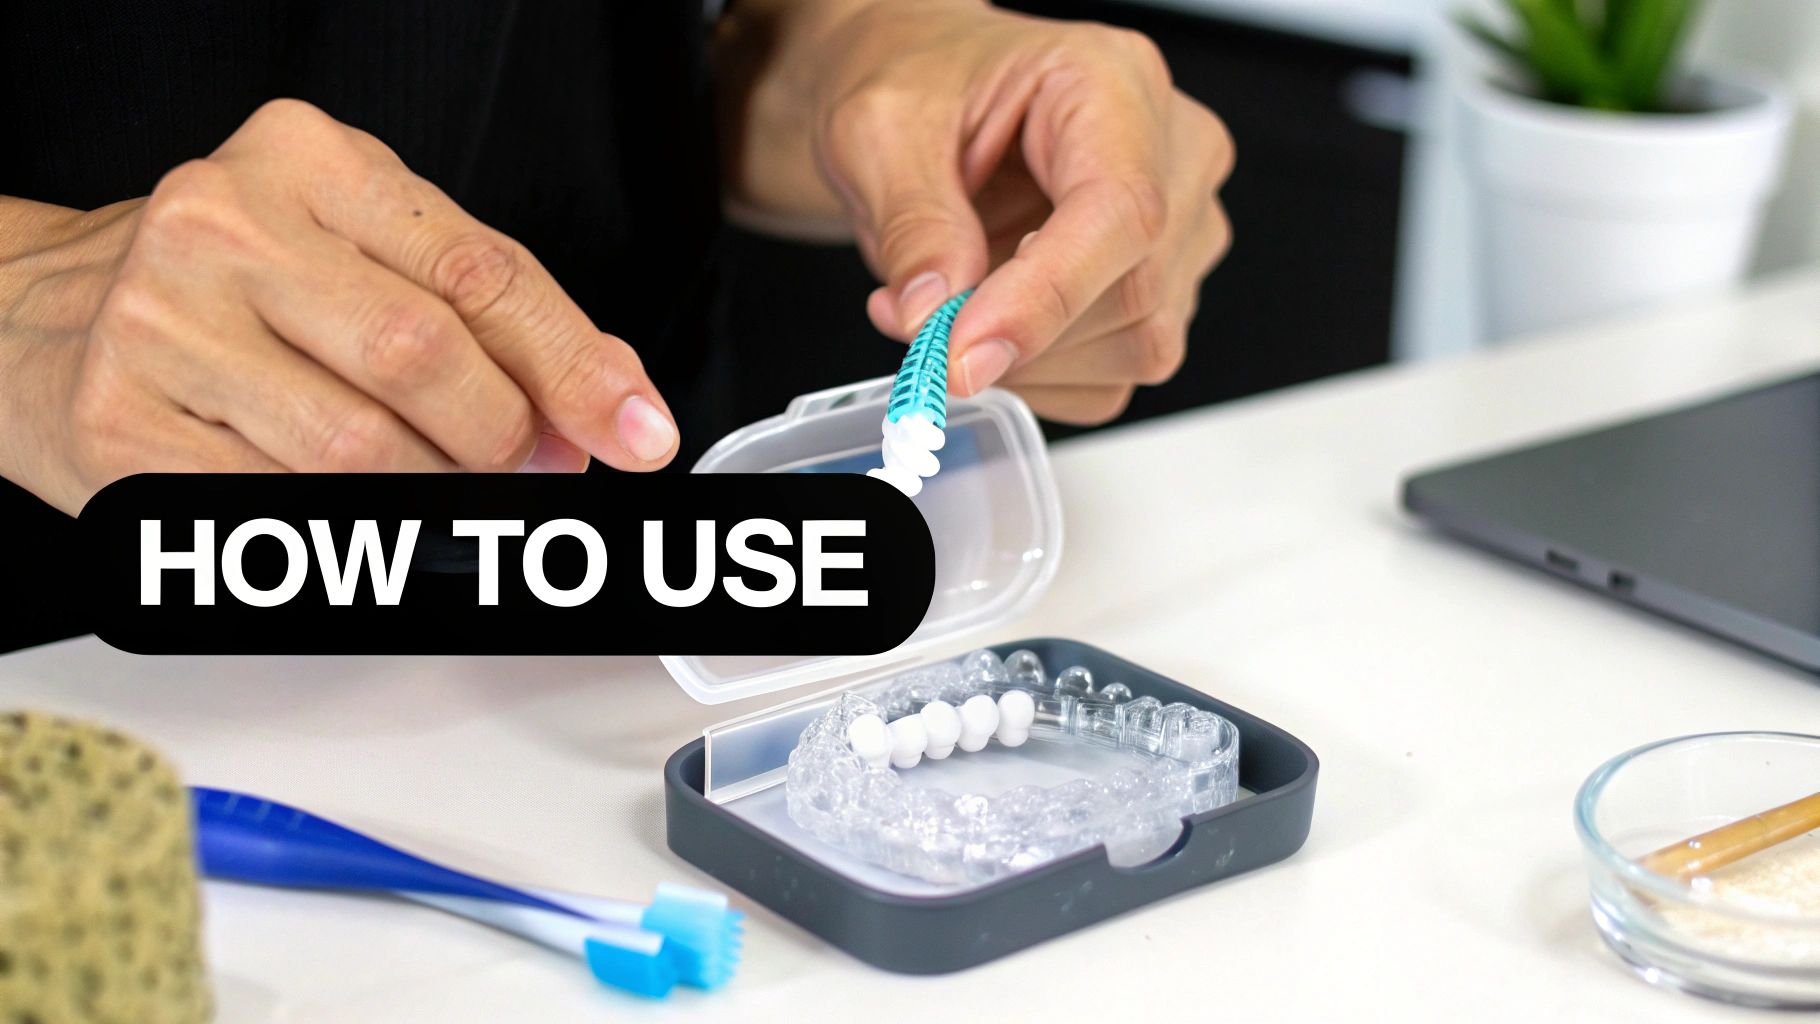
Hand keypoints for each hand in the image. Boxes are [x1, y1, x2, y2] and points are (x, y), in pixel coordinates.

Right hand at [0, 100, 678, 513]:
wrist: (39, 314)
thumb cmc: (237, 285)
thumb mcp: (368, 254)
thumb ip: (490, 315)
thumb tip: (608, 409)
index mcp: (310, 162)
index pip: (480, 270)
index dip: (576, 366)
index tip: (639, 433)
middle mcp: (224, 224)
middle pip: (424, 358)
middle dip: (503, 438)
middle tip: (528, 469)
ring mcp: (160, 325)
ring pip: (360, 450)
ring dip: (437, 497)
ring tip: (444, 491)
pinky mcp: (120, 425)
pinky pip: (283, 508)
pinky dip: (350, 531)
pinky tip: (355, 512)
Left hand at [720, 0, 1232, 423]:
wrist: (922, 100)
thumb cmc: (918, 82)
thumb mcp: (879, 130)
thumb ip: (913, 224)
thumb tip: (933, 316)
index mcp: (1114, 84)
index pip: (1120, 211)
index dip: (1044, 298)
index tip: (964, 352)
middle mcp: (1172, 154)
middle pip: (1134, 292)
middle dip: (1015, 334)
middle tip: (916, 323)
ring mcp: (1180, 229)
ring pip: (1135, 346)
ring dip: (1024, 360)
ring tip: (941, 308)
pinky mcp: (1162, 293)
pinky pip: (1113, 377)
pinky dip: (1037, 376)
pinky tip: (985, 324)